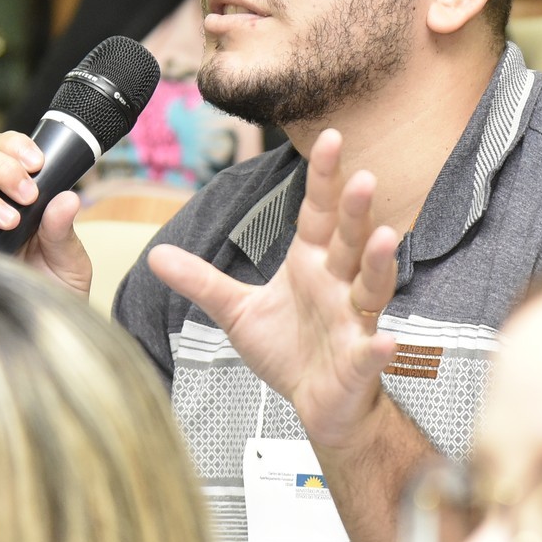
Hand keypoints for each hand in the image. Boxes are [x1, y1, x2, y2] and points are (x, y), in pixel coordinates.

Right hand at [0, 132, 92, 297]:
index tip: (38, 161)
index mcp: (13, 192)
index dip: (13, 145)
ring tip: (10, 221)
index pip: (0, 149)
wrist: (49, 324)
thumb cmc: (57, 285)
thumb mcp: (70, 258)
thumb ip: (64, 229)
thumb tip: (68, 199)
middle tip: (28, 193)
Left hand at [146, 129, 399, 450]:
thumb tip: (156, 255)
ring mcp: (353, 321)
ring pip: (371, 286)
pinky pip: (370, 352)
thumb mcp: (236, 311)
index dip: (325, 178)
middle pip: (349, 241)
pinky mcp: (358, 361)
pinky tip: (386, 342)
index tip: (330, 138)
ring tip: (385, 238)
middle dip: (356, 211)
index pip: (319, 213)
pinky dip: (378, 348)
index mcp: (312, 264)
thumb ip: (202, 281)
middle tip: (363, 177)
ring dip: (380, 263)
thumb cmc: (287, 350)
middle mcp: (338, 284)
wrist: (317, 403)